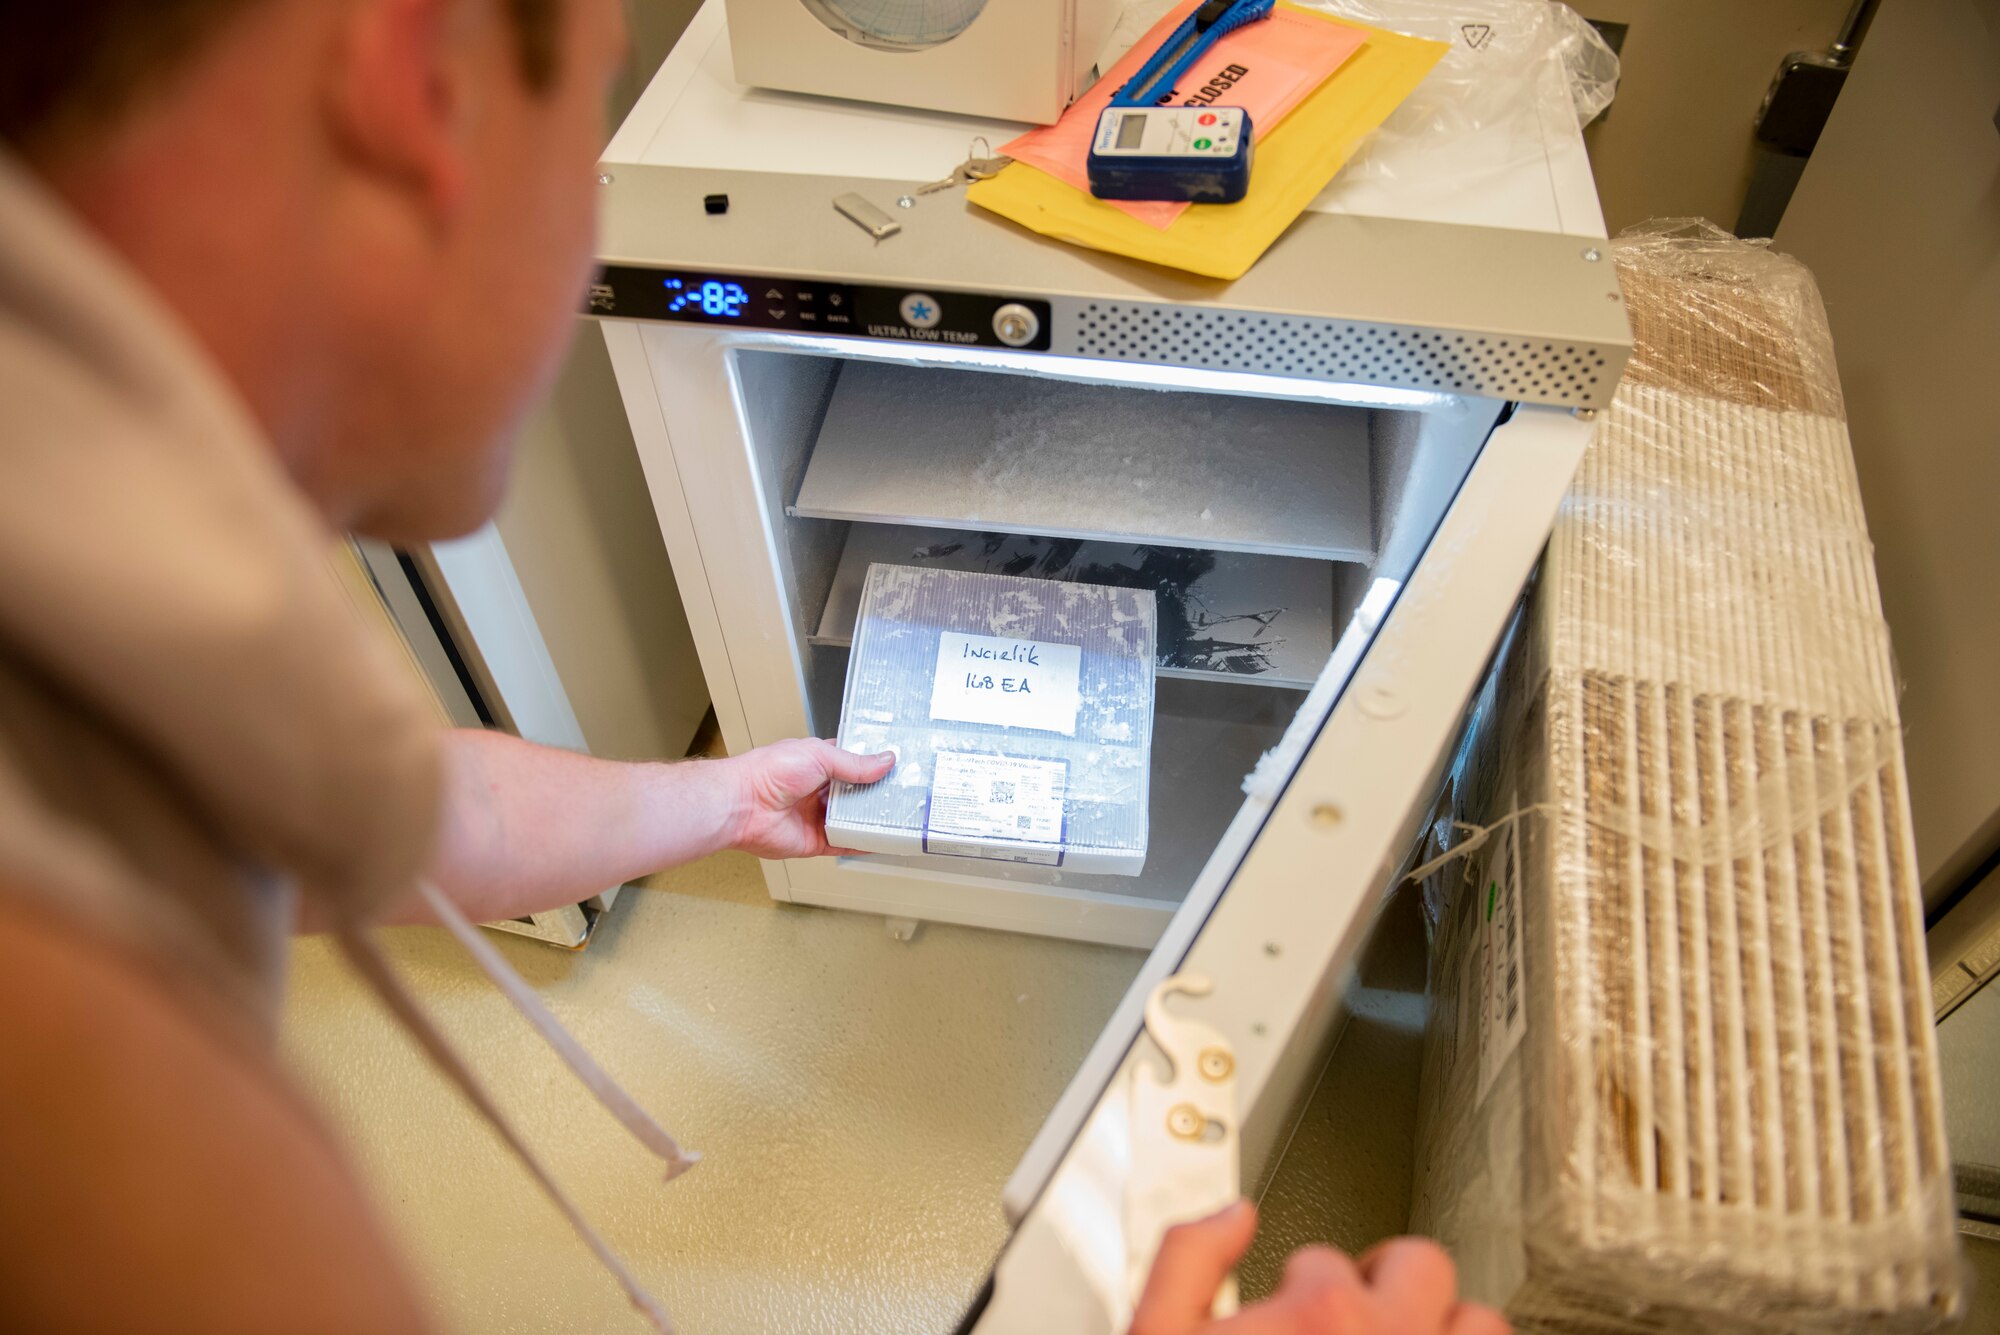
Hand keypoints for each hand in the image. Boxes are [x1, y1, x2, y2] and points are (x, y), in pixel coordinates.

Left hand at [721, 738, 894, 859]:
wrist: (743, 805)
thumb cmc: (768, 772)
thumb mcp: (818, 755)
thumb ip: (854, 763)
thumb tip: (885, 761)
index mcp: (816, 763)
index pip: (852, 762)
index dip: (872, 764)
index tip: (897, 766)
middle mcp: (817, 790)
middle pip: (855, 793)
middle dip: (876, 793)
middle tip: (904, 793)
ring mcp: (816, 816)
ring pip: (851, 819)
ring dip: (871, 818)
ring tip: (899, 815)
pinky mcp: (814, 841)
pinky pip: (843, 844)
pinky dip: (861, 843)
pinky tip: (880, 841)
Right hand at [1132, 1203, 1506, 1334]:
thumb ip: (1184, 1261)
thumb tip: (1228, 1214)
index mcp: (1317, 1310)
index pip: (1323, 1260)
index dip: (1299, 1288)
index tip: (1288, 1315)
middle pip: (1422, 1267)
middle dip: (1390, 1285)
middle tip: (1361, 1314)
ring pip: (1480, 1324)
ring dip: (1449, 1327)